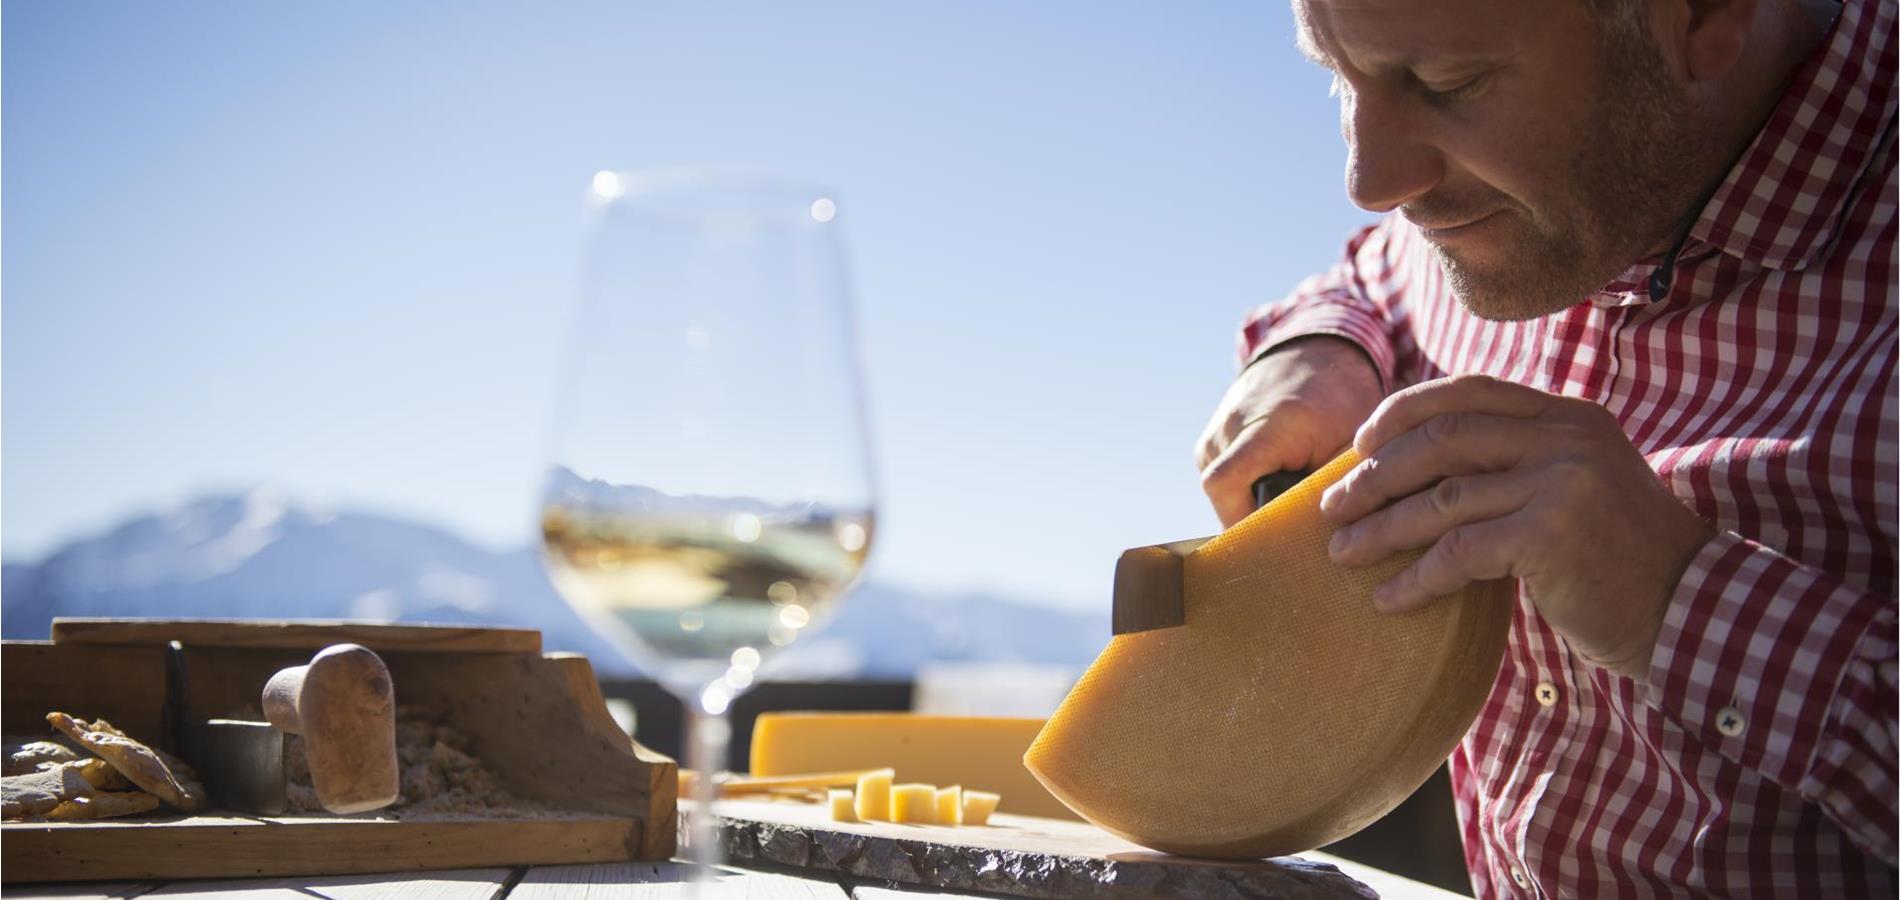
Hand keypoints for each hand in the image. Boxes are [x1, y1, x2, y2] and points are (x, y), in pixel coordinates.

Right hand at [1197, 336, 1383, 527]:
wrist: (1310, 352)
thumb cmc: (1338, 394)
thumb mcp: (1349, 439)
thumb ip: (1334, 484)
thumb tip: (1330, 535)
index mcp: (1263, 427)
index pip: (1223, 483)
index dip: (1243, 521)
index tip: (1279, 539)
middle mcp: (1227, 429)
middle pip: (1224, 500)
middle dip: (1258, 519)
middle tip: (1296, 528)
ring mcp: (1214, 435)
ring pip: (1222, 496)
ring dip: (1253, 505)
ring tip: (1290, 497)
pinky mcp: (1211, 442)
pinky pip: (1223, 483)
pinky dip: (1247, 491)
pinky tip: (1278, 483)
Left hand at [1319, 374, 1714, 680]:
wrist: (1693, 612)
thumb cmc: (1621, 561)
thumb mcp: (1578, 488)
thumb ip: (1519, 464)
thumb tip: (1418, 470)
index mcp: (1568, 416)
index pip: (1468, 392)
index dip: (1403, 412)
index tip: (1360, 443)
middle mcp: (1565, 437)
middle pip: (1441, 438)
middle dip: (1375, 473)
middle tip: (1333, 506)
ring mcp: (1561, 481)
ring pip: (1441, 497)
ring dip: (1381, 527)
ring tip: (1342, 553)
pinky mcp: (1551, 534)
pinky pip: (1459, 552)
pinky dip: (1414, 576)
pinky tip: (1387, 597)